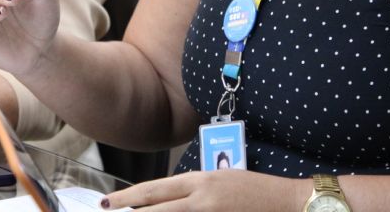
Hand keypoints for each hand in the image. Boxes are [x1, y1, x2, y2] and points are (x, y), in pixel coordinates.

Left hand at [101, 170, 304, 211]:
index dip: (128, 197)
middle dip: (127, 210)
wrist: (284, 200)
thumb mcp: (217, 182)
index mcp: (198, 181)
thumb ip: (190, 191)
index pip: (154, 190)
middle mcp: (200, 196)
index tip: (108, 202)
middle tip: (105, 211)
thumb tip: (163, 200)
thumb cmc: (251, 190)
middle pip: (154, 205)